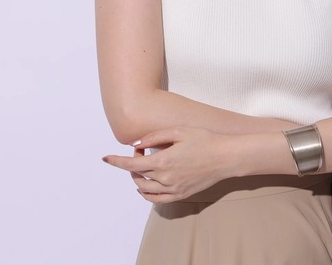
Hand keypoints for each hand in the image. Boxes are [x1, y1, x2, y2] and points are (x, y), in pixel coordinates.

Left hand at [102, 127, 233, 203]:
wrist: (225, 156)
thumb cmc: (204, 140)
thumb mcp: (178, 131)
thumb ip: (155, 137)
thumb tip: (136, 143)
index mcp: (163, 161)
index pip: (132, 164)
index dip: (116, 161)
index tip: (106, 158)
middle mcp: (166, 178)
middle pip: (137, 175)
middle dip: (132, 163)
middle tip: (140, 149)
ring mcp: (173, 189)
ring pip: (145, 188)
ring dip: (138, 177)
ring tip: (143, 164)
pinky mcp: (181, 195)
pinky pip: (157, 199)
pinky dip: (146, 193)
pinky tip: (146, 185)